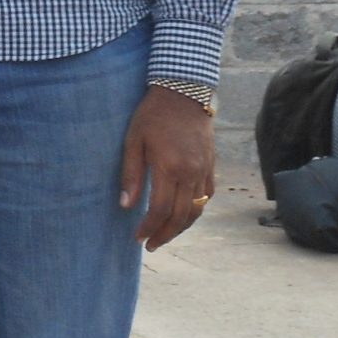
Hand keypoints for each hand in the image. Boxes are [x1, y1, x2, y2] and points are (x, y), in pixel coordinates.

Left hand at [119, 85, 213, 250]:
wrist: (184, 93)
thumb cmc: (153, 115)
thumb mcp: (133, 140)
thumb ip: (131, 174)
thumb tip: (126, 205)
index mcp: (170, 167)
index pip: (160, 209)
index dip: (149, 227)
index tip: (137, 238)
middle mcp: (191, 172)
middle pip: (180, 216)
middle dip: (164, 234)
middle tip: (150, 245)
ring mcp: (204, 170)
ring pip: (196, 210)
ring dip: (181, 227)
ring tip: (164, 235)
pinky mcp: (211, 165)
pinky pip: (207, 196)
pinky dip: (195, 211)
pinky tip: (183, 216)